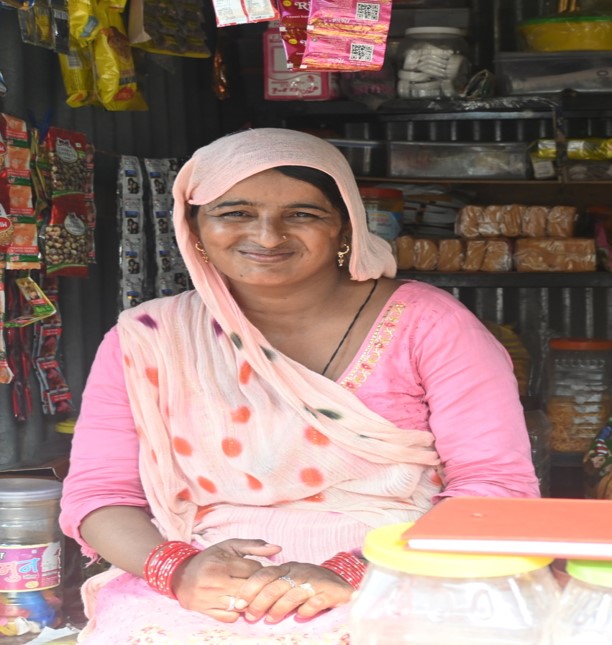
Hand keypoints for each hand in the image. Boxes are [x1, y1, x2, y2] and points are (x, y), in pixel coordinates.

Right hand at [172, 538, 281, 621]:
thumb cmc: (210, 558)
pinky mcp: (205, 612)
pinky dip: (238, 613)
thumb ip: (254, 546)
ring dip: (250, 601)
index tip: (261, 571)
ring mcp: (209, 599)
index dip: (262, 571)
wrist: (181, 575)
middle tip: (261, 585)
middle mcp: (214, 582)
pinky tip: (239, 604)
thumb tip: (278, 549)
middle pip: (249, 589)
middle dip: (258, 587)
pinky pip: (230, 617)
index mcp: (222, 563)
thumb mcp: (230, 546)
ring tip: (251, 594)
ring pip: (241, 605)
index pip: (254, 570)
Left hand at [236, 561, 353, 623]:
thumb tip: (248, 605)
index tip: (238, 603)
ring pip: (292, 594)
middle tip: (250, 616)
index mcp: (286, 568)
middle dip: (260, 601)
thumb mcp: (289, 580)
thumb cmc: (309, 584)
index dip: (250, 588)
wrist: (340, 583)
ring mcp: (313, 581)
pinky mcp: (328, 591)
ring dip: (279, 608)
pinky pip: (314, 601)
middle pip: (275, 585)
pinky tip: (300, 617)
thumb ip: (272, 587)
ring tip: (270, 620)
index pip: (263, 574)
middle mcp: (298, 572)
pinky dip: (306, 610)